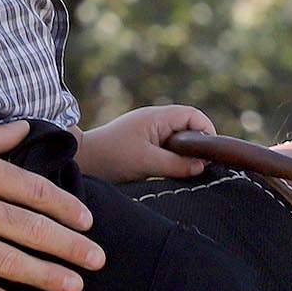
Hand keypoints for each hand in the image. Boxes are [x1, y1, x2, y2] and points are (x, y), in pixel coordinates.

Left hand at [76, 105, 214, 184]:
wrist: (81, 160)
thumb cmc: (111, 157)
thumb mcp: (146, 163)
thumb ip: (177, 165)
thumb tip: (203, 166)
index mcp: (158, 117)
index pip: (194, 117)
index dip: (207, 133)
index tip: (210, 156)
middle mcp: (156, 120)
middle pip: (190, 128)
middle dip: (197, 147)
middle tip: (200, 168)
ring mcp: (150, 132)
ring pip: (180, 141)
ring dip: (184, 156)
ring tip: (185, 172)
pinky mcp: (145, 145)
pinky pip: (168, 149)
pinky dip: (174, 160)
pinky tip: (172, 173)